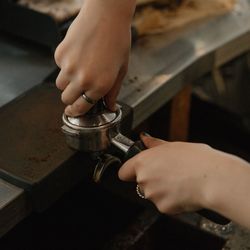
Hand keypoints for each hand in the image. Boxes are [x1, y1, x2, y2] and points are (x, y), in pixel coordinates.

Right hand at [55, 0, 135, 115]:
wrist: (106, 16)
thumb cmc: (117, 41)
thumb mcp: (121, 70)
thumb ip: (113, 92)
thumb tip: (110, 106)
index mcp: (100, 86)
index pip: (80, 108)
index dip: (75, 112)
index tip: (72, 112)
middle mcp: (82, 79)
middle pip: (65, 98)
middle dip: (71, 98)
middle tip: (78, 91)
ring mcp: (69, 66)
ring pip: (59, 84)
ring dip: (67, 82)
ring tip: (80, 70)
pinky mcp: (60, 54)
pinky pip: (58, 67)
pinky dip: (65, 65)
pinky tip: (78, 55)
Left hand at [119, 134, 247, 216]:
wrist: (213, 178)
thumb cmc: (196, 159)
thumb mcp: (173, 145)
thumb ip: (154, 144)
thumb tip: (144, 139)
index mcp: (143, 162)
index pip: (124, 172)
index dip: (129, 171)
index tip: (135, 171)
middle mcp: (144, 179)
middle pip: (140, 182)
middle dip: (151, 179)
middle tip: (169, 173)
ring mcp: (153, 195)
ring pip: (153, 194)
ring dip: (162, 190)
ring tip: (179, 182)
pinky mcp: (163, 208)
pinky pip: (164, 204)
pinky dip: (172, 200)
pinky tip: (183, 192)